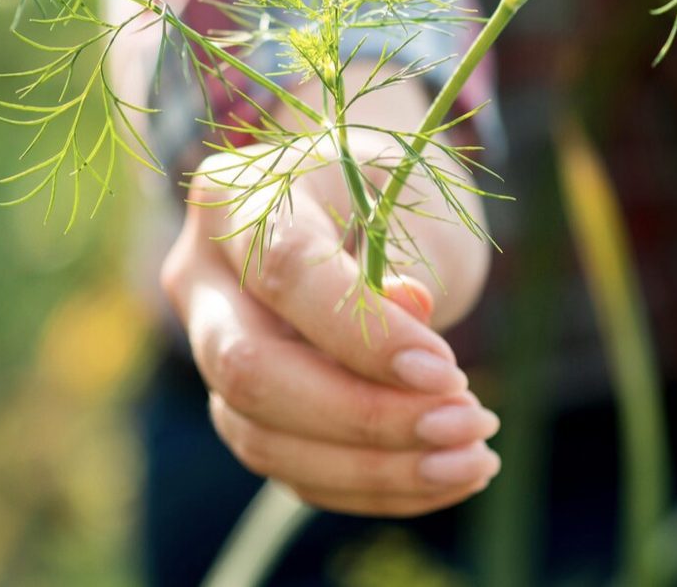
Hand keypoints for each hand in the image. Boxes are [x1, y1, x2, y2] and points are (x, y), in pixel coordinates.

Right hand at [160, 137, 500, 516]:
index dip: (365, 335)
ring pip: (265, 439)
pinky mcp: (240, 410)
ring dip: (379, 469)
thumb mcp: (409, 196)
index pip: (287, 273)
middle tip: (467, 422)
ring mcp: (210, 351)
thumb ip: (407, 256)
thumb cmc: (391, 189)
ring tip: (474, 459)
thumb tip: (411, 341)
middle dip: (364, 417)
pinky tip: (449, 475)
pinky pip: (292, 470)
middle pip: (250, 372)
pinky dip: (375, 487)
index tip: (448, 372)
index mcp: (238, 196)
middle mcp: (202, 278)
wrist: (362, 201)